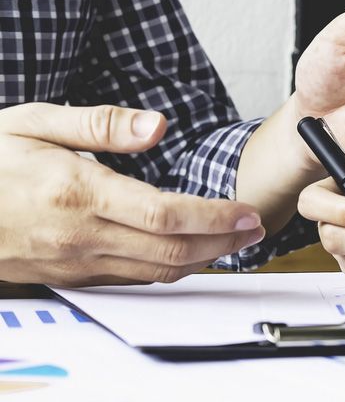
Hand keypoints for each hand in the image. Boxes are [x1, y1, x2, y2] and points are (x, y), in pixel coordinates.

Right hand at [0, 103, 265, 286]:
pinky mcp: (68, 277)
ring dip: (202, 260)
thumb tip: (157, 124)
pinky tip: (185, 254)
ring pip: (155, 272)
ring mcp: (73, 262)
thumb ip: (100, 125)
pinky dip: (167, 268)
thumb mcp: (32, 122)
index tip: (247, 215)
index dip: (216, 219)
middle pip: (171, 251)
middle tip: (254, 231)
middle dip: (223, 244)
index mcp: (77, 192)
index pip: (166, 214)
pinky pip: (130, 280)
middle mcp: (80, 235)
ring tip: (232, 243)